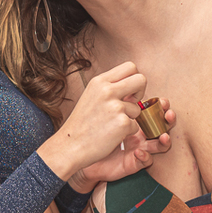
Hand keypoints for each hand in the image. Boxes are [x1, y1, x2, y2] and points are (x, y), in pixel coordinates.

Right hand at [43, 62, 145, 181]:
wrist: (70, 146)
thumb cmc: (81, 124)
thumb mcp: (91, 96)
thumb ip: (109, 88)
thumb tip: (132, 87)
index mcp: (99, 82)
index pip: (130, 67)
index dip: (134, 78)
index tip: (128, 91)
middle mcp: (107, 90)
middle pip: (141, 79)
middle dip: (141, 92)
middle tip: (131, 103)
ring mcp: (115, 107)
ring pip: (138, 108)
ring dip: (130, 117)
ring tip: (111, 124)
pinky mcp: (122, 123)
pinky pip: (135, 125)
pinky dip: (126, 132)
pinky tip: (111, 134)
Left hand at [70, 100, 175, 191]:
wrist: (82, 152)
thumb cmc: (94, 129)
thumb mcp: (106, 111)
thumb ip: (118, 99)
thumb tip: (126, 84)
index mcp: (138, 118)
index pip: (156, 109)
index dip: (160, 104)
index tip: (158, 100)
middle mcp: (143, 132)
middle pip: (165, 124)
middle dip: (169, 119)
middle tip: (168, 114)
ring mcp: (141, 147)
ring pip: (162, 144)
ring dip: (165, 139)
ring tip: (163, 136)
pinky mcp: (135, 162)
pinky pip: (146, 160)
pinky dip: (144, 156)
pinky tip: (138, 152)